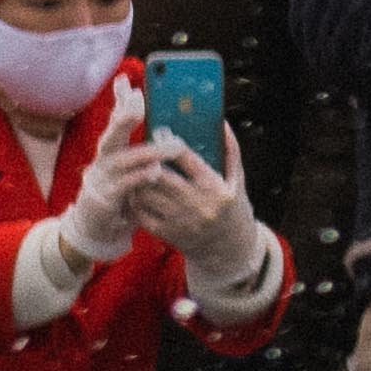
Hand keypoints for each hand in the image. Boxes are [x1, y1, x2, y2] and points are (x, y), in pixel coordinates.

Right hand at [58, 101, 191, 269]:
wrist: (96, 227)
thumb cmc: (119, 190)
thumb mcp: (128, 166)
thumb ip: (142, 147)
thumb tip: (160, 121)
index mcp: (110, 150)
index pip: (114, 121)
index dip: (119, 102)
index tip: (126, 81)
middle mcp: (103, 161)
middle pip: (111, 135)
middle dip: (123, 118)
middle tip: (138, 101)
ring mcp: (101, 180)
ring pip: (122, 161)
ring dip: (145, 151)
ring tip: (169, 145)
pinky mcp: (104, 200)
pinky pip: (124, 187)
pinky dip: (139, 178)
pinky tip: (155, 171)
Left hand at [139, 131, 277, 310]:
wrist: (228, 248)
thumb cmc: (231, 207)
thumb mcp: (236, 180)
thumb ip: (230, 151)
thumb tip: (221, 122)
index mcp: (214, 187)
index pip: (186, 158)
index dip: (169, 143)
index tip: (161, 131)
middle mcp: (196, 204)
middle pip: (160, 176)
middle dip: (147, 161)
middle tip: (139, 150)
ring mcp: (180, 220)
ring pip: (147, 194)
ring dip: (136, 180)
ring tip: (134, 169)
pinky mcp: (168, 233)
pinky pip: (142, 213)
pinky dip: (134, 200)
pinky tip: (135, 191)